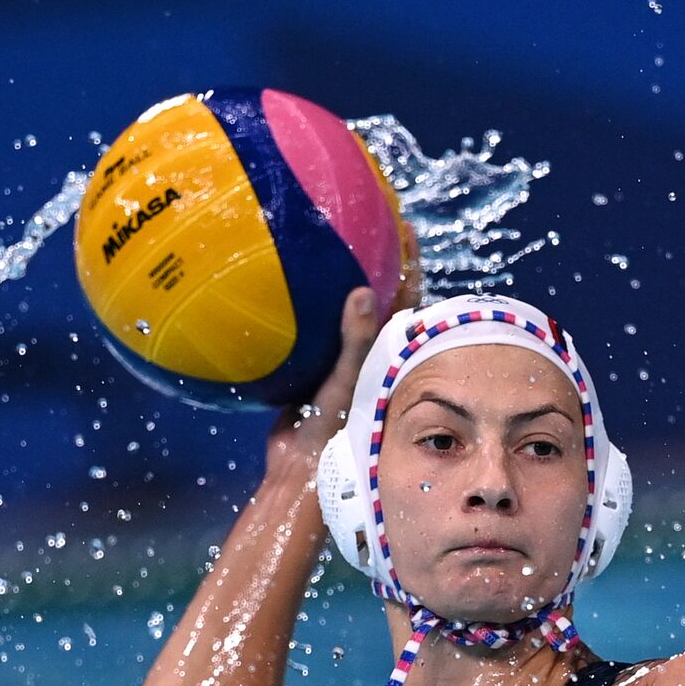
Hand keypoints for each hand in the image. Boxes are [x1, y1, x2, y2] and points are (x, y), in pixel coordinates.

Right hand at [266, 222, 422, 472]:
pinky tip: (277, 286)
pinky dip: (299, 307)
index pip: (407, 296)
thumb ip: (357, 341)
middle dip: (373, 258)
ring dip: (336, 279)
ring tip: (323, 237)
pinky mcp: (312, 368)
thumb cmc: (333, 433)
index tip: (404, 223)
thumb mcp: (347, 383)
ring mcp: (340, 359)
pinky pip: (307, 329)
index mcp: (388, 351)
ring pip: (339, 309)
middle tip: (362, 215)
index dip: (407, 259)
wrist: (299, 469)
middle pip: (375, 294)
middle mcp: (369, 351)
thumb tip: (365, 291)